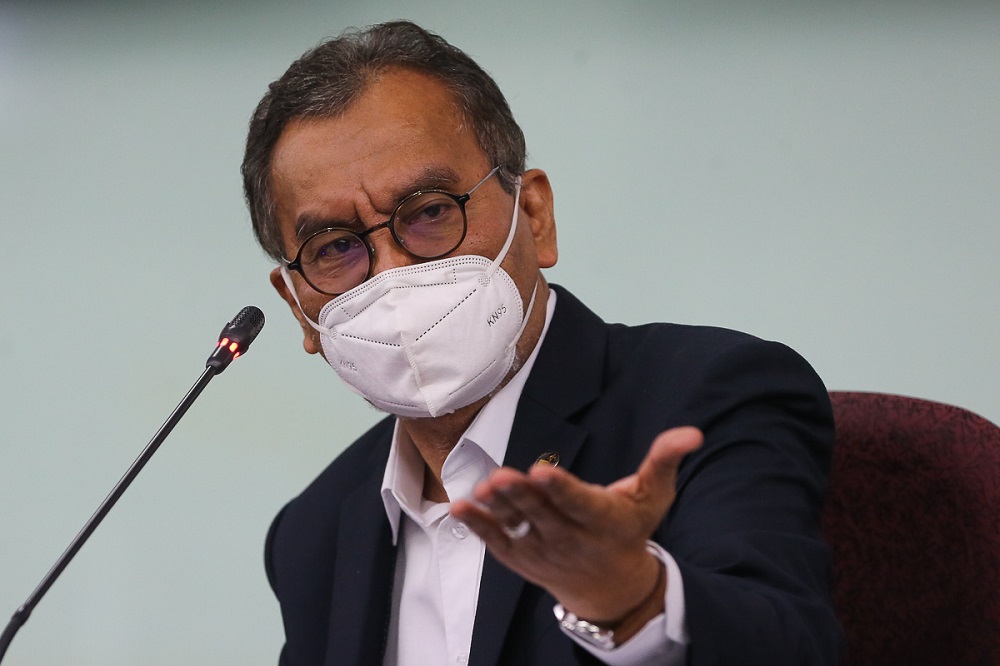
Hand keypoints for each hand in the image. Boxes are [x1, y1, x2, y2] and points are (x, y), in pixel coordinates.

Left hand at [450, 426, 702, 641]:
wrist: (610, 588)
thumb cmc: (630, 530)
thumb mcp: (654, 497)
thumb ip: (665, 461)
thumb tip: (692, 432)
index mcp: (604, 521)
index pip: (581, 504)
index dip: (561, 489)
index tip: (542, 470)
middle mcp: (572, 539)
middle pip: (544, 516)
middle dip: (523, 496)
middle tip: (504, 476)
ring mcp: (543, 551)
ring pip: (518, 528)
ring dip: (498, 510)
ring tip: (482, 488)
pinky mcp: (521, 557)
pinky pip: (497, 542)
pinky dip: (478, 527)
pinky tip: (459, 507)